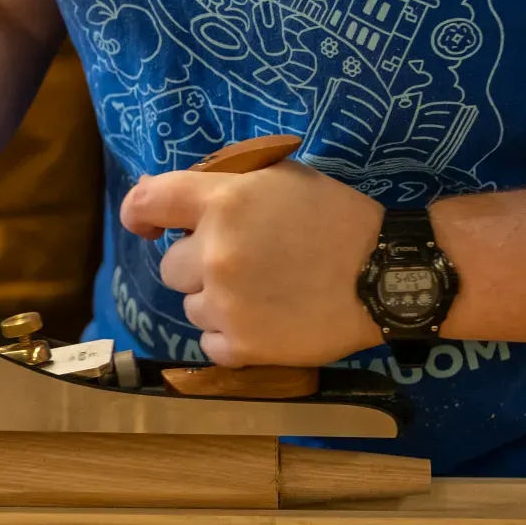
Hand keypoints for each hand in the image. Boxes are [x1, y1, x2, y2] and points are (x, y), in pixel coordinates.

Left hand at [120, 160, 385, 367]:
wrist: (386, 274)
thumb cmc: (334, 216)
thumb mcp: (278, 178)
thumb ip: (218, 184)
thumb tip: (152, 198)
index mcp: (222, 203)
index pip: (147, 204)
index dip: (139, 214)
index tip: (147, 225)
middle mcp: (215, 254)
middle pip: (171, 265)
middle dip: (198, 263)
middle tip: (245, 261)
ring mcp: (227, 304)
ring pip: (192, 305)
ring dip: (217, 300)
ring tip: (265, 291)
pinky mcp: (244, 346)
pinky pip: (211, 342)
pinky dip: (232, 335)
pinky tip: (267, 319)